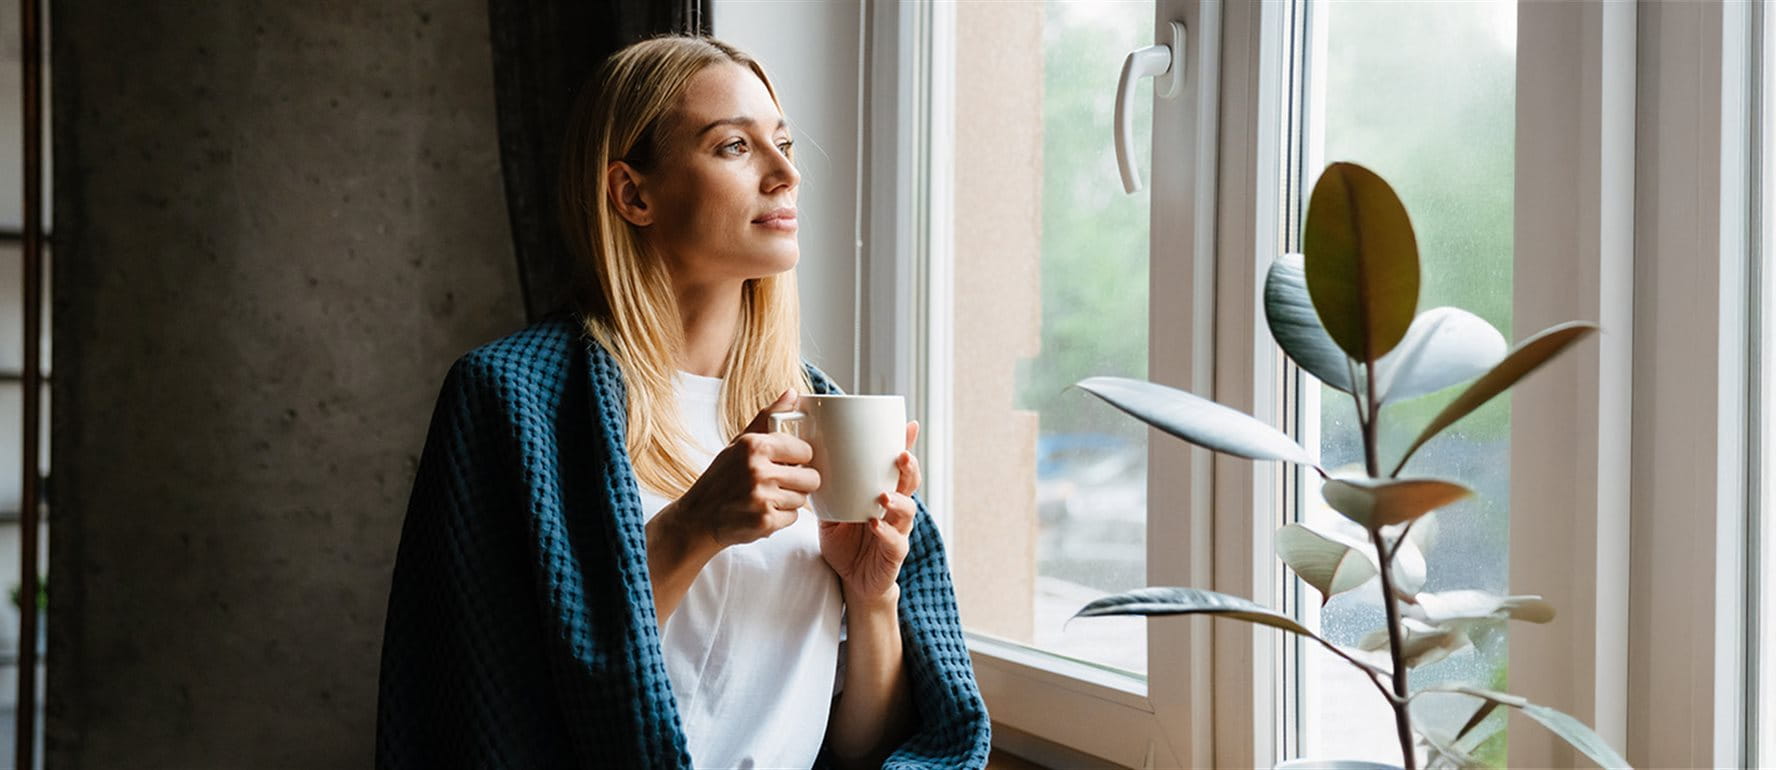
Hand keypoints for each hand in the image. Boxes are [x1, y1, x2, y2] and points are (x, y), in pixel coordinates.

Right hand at [662, 389, 821, 548]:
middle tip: (778, 483)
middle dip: (799, 482)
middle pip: (811, 478)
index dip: (799, 459)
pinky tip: (761, 512)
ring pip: (803, 499)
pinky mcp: (765, 522)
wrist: (697, 518)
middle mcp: (758, 470)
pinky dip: (780, 518)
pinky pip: (793, 518)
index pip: (806, 451)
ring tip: (766, 498)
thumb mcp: (740, 444)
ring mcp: (762, 498)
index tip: (786, 463)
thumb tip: (793, 394)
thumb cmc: (721, 478)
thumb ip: (768, 418)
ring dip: (788, 501)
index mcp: (755, 446)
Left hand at [819, 421, 921, 606]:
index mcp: (883, 494)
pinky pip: (895, 542)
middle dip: (909, 469)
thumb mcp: (832, 510)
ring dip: (898, 501)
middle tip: (901, 456)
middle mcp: (895, 511)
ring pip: (908, 511)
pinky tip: (875, 524)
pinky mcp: (893, 554)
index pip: (897, 467)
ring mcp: (897, 532)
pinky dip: (886, 532)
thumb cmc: (844, 542)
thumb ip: (828, 489)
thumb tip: (807, 458)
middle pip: (910, 484)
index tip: (909, 426)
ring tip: (884, 495)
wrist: (851, 580)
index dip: (906, 446)